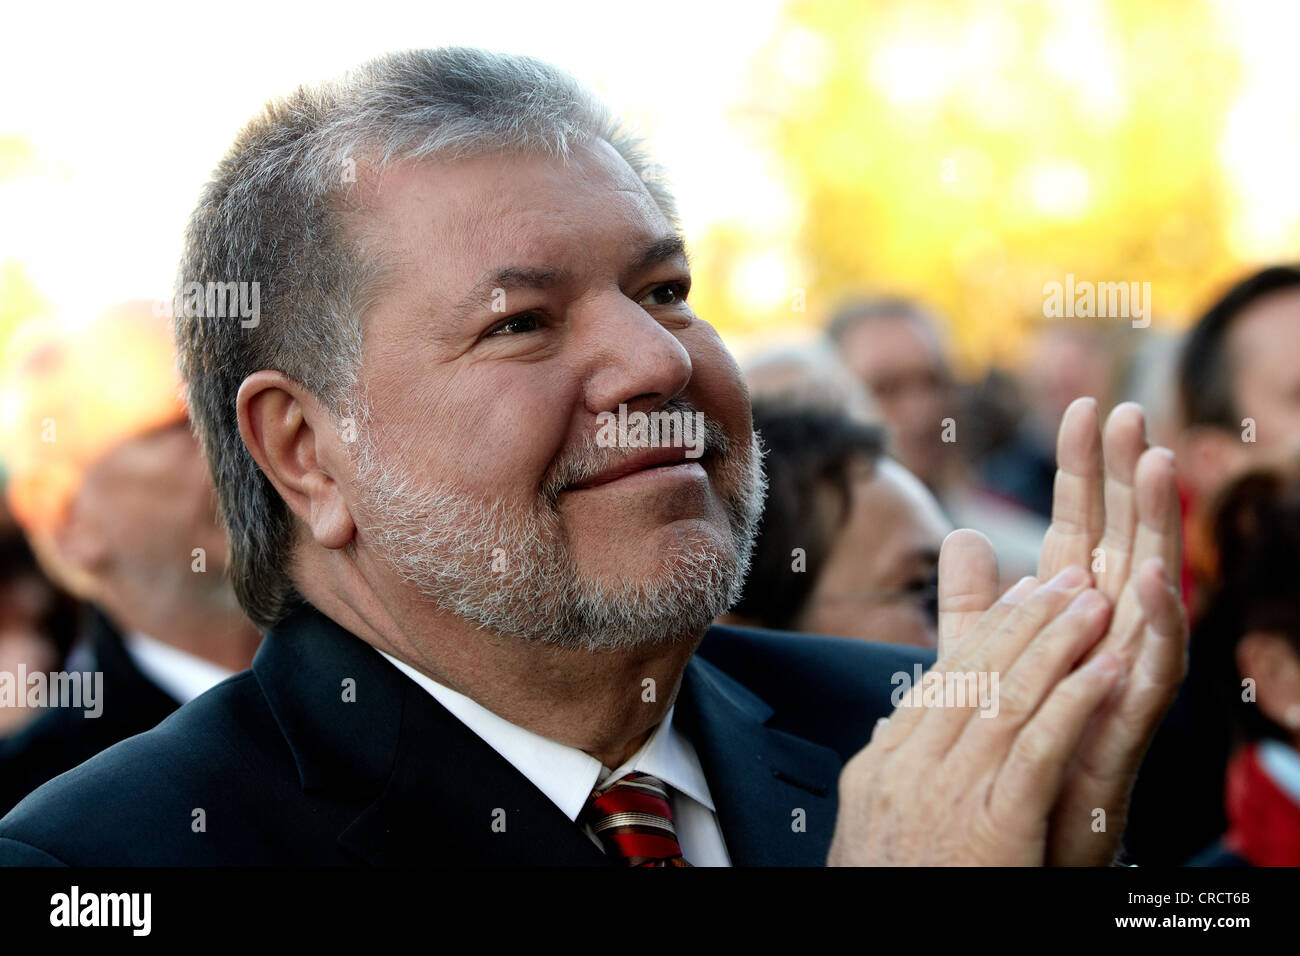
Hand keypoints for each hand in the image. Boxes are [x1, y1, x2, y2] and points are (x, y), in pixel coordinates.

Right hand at [828, 567, 1121, 864]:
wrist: (886, 946)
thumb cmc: (891, 889)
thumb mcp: (878, 822)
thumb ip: (896, 766)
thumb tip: (895, 720)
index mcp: (883, 766)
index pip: (940, 679)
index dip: (988, 632)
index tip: (1022, 597)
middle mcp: (909, 769)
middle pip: (973, 674)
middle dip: (1026, 620)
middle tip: (1065, 580)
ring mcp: (946, 795)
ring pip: (1006, 697)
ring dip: (1057, 644)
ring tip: (1093, 605)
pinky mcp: (990, 827)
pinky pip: (1037, 749)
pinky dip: (1074, 702)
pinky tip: (1104, 671)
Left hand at [936, 398, 1187, 865]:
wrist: (1015, 832)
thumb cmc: (1010, 742)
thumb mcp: (982, 660)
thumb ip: (972, 602)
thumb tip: (961, 534)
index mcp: (1069, 614)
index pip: (1080, 525)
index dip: (1083, 469)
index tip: (1084, 406)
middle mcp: (1103, 636)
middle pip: (1120, 541)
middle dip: (1125, 478)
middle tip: (1129, 411)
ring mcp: (1120, 676)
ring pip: (1148, 591)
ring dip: (1156, 530)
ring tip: (1158, 465)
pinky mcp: (1126, 728)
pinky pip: (1150, 673)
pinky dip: (1156, 629)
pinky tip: (1154, 584)